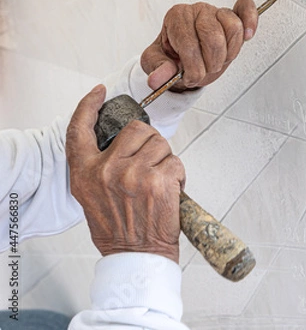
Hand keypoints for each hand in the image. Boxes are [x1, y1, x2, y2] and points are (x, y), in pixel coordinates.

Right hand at [66, 85, 184, 262]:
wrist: (136, 259)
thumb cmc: (117, 228)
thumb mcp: (90, 195)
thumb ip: (98, 165)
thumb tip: (118, 139)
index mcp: (85, 172)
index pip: (79, 129)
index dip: (88, 106)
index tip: (98, 93)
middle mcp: (107, 170)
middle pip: (136, 129)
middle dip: (149, 143)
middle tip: (148, 167)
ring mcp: (134, 174)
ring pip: (160, 142)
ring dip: (164, 159)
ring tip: (157, 183)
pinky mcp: (159, 181)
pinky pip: (176, 161)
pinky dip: (178, 175)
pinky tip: (168, 192)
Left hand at [141, 0, 257, 90]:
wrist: (182, 54)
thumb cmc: (170, 55)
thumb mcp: (155, 63)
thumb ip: (158, 70)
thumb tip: (157, 79)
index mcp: (176, 17)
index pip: (189, 43)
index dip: (193, 66)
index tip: (190, 77)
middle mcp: (197, 10)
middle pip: (213, 37)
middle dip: (210, 63)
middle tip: (204, 71)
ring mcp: (216, 11)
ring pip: (233, 28)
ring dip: (228, 53)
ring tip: (218, 61)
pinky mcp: (232, 16)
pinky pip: (245, 9)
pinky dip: (250, 20)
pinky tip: (248, 34)